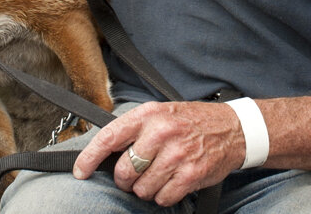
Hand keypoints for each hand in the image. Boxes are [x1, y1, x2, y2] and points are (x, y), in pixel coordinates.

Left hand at [73, 101, 245, 206]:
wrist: (230, 128)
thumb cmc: (190, 121)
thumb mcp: (161, 113)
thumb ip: (135, 128)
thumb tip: (105, 151)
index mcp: (149, 114)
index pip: (110, 137)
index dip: (89, 157)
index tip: (79, 170)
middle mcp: (161, 132)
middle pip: (124, 170)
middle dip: (126, 178)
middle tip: (136, 173)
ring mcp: (176, 154)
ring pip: (141, 189)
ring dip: (146, 188)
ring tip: (159, 174)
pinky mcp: (189, 174)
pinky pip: (162, 198)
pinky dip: (164, 196)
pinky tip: (172, 181)